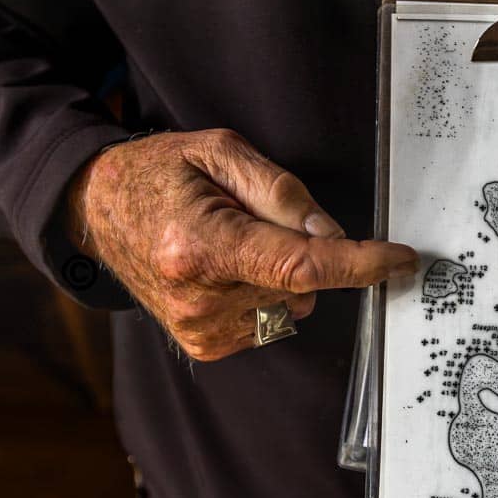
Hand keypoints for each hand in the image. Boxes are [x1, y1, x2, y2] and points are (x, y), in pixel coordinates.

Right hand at [67, 129, 416, 360]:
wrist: (97, 211)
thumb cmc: (158, 174)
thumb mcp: (219, 152)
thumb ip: (281, 192)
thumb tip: (331, 235)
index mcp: (202, 247)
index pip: (302, 267)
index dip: (359, 264)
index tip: (399, 259)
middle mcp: (200, 299)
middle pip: (303, 283)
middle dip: (301, 250)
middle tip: (252, 218)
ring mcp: (200, 329)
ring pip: (292, 304)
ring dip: (280, 273)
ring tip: (230, 241)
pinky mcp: (205, 345)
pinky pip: (271, 319)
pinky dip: (263, 292)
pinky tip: (226, 269)